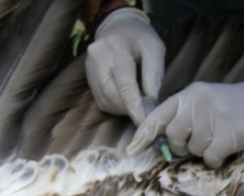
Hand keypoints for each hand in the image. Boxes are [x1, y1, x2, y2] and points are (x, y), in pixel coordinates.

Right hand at [86, 8, 164, 124]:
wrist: (119, 27)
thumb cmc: (141, 40)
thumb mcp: (155, 49)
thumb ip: (154, 73)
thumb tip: (151, 100)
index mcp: (117, 45)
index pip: (124, 80)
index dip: (133, 103)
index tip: (142, 119)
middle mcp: (98, 55)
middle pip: (110, 92)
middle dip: (127, 108)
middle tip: (143, 115)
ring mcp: (89, 66)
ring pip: (103, 98)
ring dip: (120, 109)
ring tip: (136, 108)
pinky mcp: (88, 76)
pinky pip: (99, 98)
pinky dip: (114, 106)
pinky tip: (125, 102)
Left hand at [127, 73, 243, 167]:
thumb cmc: (235, 106)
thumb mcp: (206, 102)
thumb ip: (185, 117)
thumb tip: (165, 146)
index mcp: (190, 94)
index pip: (158, 115)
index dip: (143, 134)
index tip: (130, 150)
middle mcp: (199, 102)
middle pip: (174, 136)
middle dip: (184, 145)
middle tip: (202, 139)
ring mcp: (214, 116)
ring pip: (193, 149)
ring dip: (204, 151)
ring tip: (220, 138)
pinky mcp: (229, 133)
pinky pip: (210, 157)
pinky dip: (216, 159)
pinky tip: (227, 148)